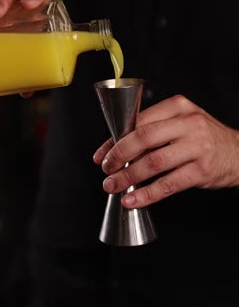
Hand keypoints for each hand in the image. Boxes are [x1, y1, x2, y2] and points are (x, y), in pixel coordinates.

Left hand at [93, 95, 238, 207]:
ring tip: (113, 186)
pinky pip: (168, 184)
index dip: (114, 139)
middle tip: (106, 169)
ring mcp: (196, 147)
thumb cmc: (204, 138)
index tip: (102, 154)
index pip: (138, 121)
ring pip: (153, 163)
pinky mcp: (201, 171)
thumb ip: (154, 130)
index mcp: (178, 107)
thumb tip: (117, 147)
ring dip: (128, 177)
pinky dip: (147, 194)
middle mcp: (188, 124)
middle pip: (143, 138)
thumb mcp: (182, 122)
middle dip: (118, 155)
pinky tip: (133, 200)